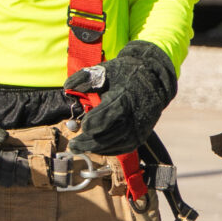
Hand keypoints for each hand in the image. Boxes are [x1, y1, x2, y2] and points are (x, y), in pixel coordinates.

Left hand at [66, 40, 176, 155]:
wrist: (154, 79)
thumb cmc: (125, 74)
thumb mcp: (105, 70)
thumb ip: (85, 78)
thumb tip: (67, 87)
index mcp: (123, 97)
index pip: (109, 115)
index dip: (94, 123)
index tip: (82, 126)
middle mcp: (133, 115)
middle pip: (111, 134)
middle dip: (91, 141)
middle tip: (73, 145)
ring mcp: (139, 126)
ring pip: (118, 143)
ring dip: (98, 148)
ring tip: (81, 148)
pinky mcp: (142, 133)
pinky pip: (126, 147)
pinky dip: (111, 150)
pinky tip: (96, 149)